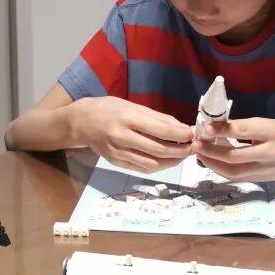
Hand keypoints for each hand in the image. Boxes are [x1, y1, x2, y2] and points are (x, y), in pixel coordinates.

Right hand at [70, 96, 195, 172]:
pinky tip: (167, 160)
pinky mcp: (116, 162)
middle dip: (181, 151)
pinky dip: (158, 166)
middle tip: (194, 147)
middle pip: (159, 150)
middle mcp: (122, 137)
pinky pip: (142, 168)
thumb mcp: (133, 105)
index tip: (193, 134)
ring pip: (152, 164)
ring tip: (183, 155)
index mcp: (128, 118)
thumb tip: (181, 128)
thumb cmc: (109, 109)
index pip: (161, 130)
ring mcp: (118, 152)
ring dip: (172, 162)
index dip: (180, 135)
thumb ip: (158, 118)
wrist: (81, 122)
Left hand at [195, 118, 274, 181]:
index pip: (243, 131)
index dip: (222, 130)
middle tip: (196, 144)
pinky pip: (238, 177)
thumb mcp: (268, 124)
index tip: (204, 128)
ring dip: (213, 164)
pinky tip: (213, 162)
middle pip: (235, 157)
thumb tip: (216, 127)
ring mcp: (266, 170)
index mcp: (272, 133)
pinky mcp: (263, 180)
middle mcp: (270, 153)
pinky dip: (222, 170)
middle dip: (211, 152)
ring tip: (200, 153)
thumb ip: (244, 127)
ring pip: (234, 172)